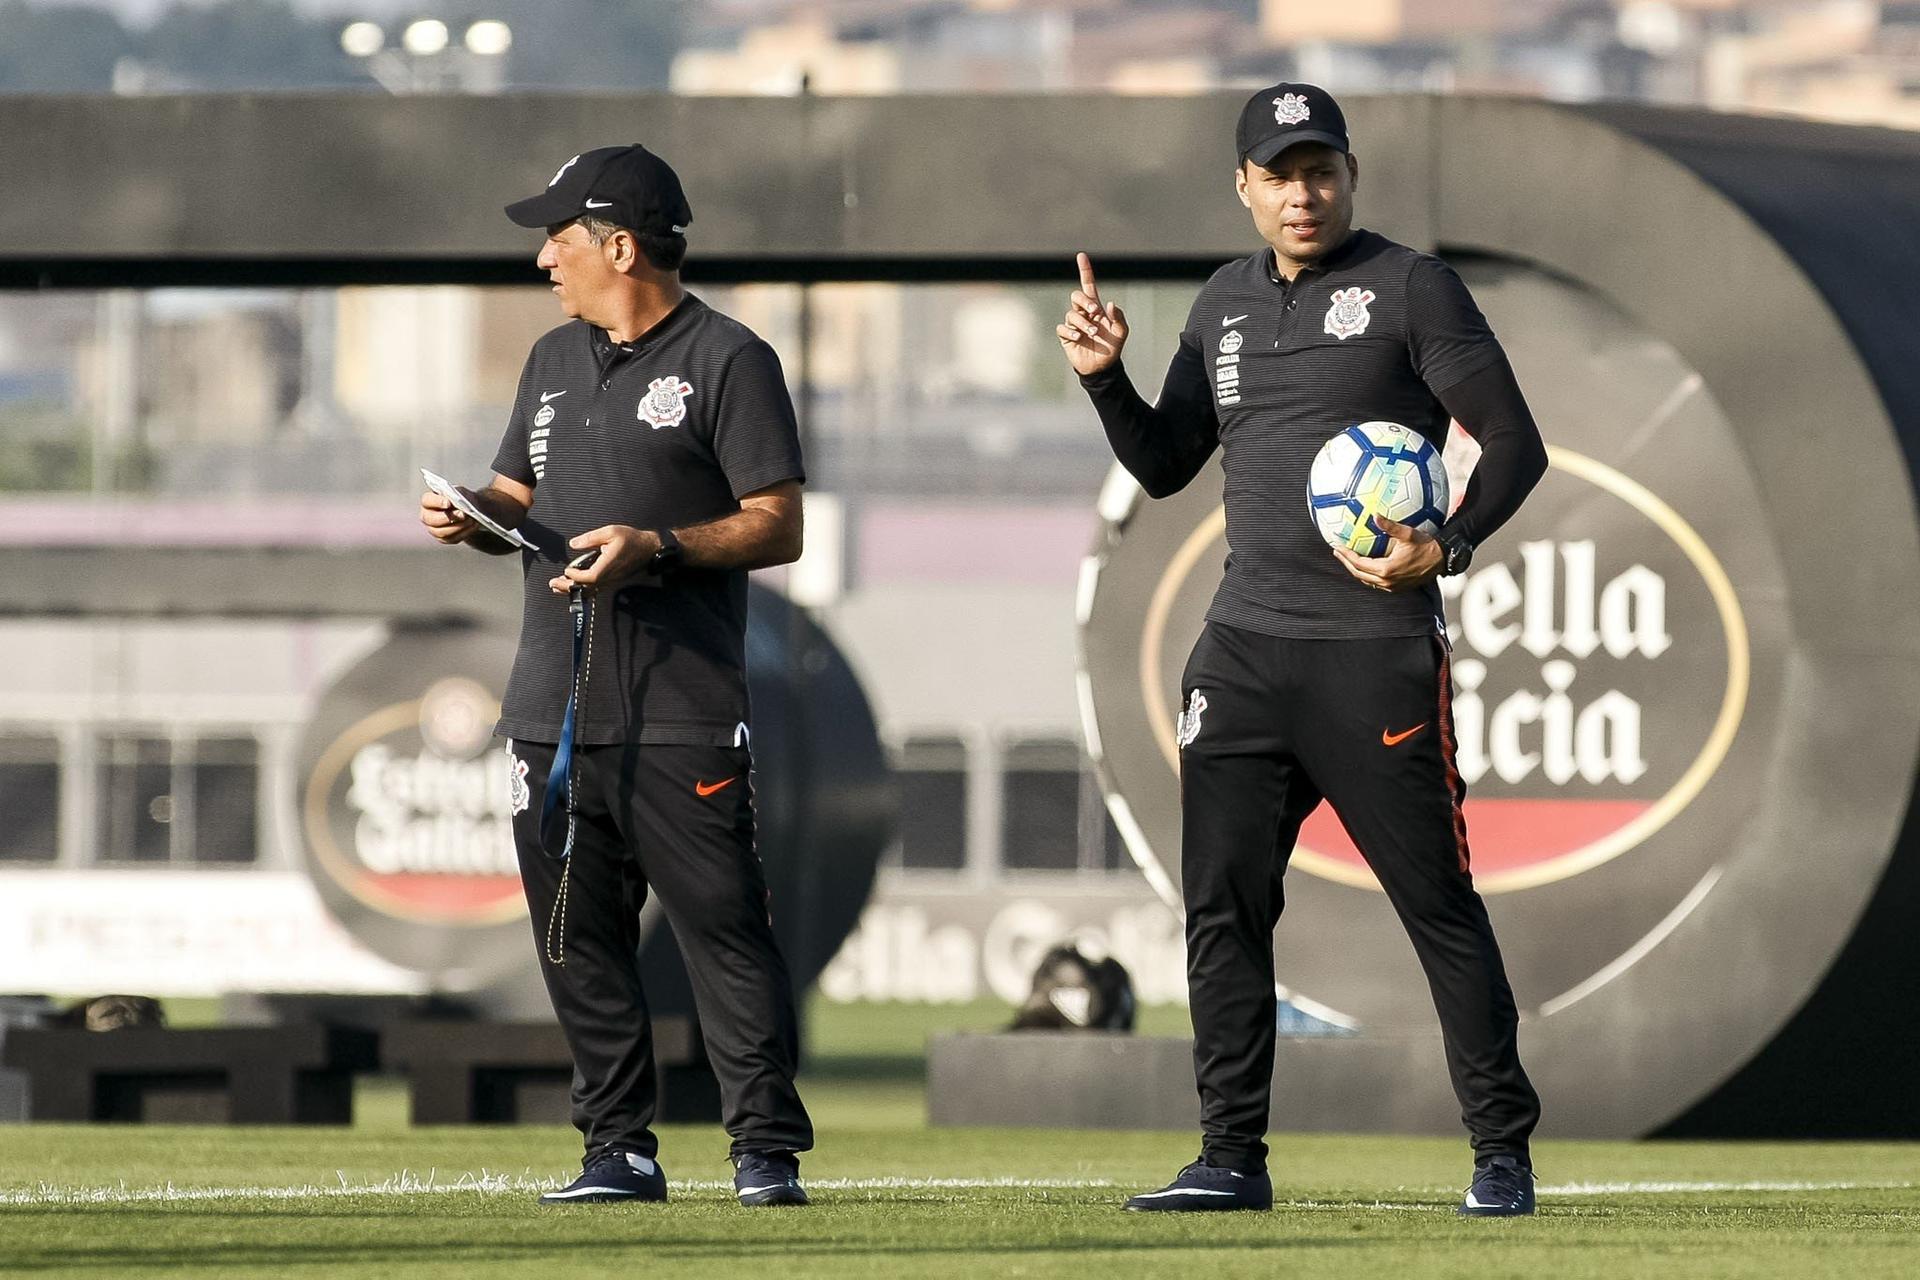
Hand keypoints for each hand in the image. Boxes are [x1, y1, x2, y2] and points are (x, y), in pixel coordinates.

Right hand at [420, 487, 476, 544]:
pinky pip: (452, 538)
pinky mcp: (444, 538)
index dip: (437, 502)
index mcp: (428, 501)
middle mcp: (427, 516)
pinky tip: (473, 526)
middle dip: (448, 517)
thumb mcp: (459, 492)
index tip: (448, 503)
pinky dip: (464, 532)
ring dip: (458, 526)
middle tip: (462, 514)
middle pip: (431, 519)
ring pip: (441, 532)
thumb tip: (459, 502)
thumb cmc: (460, 498)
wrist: (468, 509)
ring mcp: (434, 529)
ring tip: (471, 520)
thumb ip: (456, 495)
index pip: (427, 501)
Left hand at [547, 525, 661, 594]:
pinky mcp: (611, 580)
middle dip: (569, 588)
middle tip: (553, 583)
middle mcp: (610, 575)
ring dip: (573, 591)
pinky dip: (582, 589)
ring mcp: (611, 580)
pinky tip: (573, 587)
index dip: (577, 576)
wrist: (648, 548)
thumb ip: (590, 538)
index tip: (567, 570)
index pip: (591, 577)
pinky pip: (595, 589)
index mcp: (609, 564)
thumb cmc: (631, 539)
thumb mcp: (610, 531)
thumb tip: (574, 544)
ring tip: (558, 587)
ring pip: (590, 591)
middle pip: (587, 588)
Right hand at [1057, 252, 1128, 376]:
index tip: (1082, 256)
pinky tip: (1080, 338)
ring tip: (1092, 333)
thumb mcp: (1121, 333)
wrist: (1102, 368)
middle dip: (1084, 301)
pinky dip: (1071, 332)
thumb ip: (1119, 318)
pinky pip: (1063, 328)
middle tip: (1095, 311)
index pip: (1089, 285)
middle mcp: (1084, 313)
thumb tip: (1109, 303)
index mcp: (1096, 308)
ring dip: (1083, 322)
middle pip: (1076, 296)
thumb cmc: (1112, 348)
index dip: (1085, 270)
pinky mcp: (1066, 336)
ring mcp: (1074, 325)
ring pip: (1071, 314)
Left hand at [1332, 517, 1442, 591]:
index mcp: (1386, 570)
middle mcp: (1387, 582)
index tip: (1337, 546)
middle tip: (1337, 551)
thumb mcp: (1407, 534)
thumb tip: (1374, 515)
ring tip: (1347, 558)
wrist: (1442, 560)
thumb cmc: (1426, 546)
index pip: (1359, 564)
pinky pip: (1375, 583)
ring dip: (1355, 569)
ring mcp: (1392, 587)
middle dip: (1346, 563)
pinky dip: (1366, 574)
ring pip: (1366, 580)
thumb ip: (1389, 526)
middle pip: (1358, 574)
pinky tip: (1364, 565)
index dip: (1346, 555)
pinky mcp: (1397, 588)